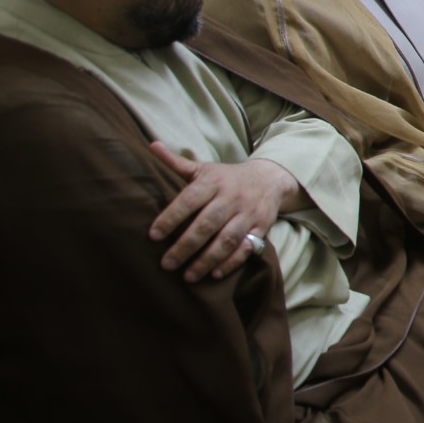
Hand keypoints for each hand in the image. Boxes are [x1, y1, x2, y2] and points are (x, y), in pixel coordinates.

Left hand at [148, 143, 303, 281]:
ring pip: (227, 239)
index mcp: (214, 182)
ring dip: (207, 259)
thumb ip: (177, 163)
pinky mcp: (261, 228)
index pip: (189, 200)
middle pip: (207, 224)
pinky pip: (247, 248)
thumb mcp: (204, 168)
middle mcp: (231, 198)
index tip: (153, 235)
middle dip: (186, 246)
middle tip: (166, 264)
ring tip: (188, 276)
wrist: (271, 178)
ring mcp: (248, 214)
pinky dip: (231, 263)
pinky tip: (214, 274)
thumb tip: (152, 146)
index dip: (171, 218)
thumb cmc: (228, 177)